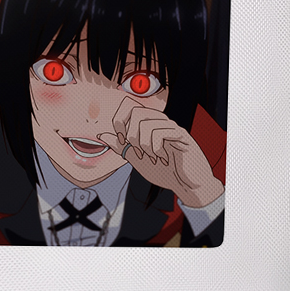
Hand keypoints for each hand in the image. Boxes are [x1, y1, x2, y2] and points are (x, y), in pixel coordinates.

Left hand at [97, 97, 223, 208]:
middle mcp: (160, 120)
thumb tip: (103, 135)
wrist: (187, 185)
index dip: (119, 121)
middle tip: (138, 152)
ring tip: (152, 157)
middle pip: (136, 110)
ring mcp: (171, 126)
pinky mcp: (181, 135)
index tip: (122, 141)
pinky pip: (160, 131)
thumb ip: (121, 146)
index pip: (128, 105)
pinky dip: (155, 148)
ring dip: (143, 145)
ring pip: (146, 122)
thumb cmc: (165, 170)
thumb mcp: (137, 159)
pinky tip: (162, 157)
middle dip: (131, 135)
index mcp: (148, 123)